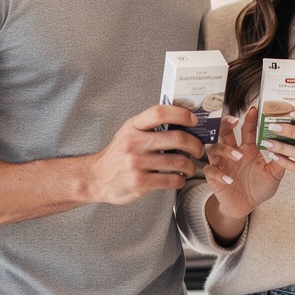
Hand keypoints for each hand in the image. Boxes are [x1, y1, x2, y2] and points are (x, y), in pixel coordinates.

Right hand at [86, 104, 204, 204]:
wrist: (95, 178)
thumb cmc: (117, 155)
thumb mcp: (128, 133)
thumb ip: (149, 127)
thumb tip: (182, 121)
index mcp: (133, 126)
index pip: (159, 112)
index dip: (181, 114)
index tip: (194, 120)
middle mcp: (134, 143)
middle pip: (177, 138)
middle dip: (195, 145)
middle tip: (199, 150)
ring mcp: (136, 163)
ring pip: (178, 162)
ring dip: (190, 166)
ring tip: (190, 168)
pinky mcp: (140, 182)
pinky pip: (171, 180)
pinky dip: (181, 180)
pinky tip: (179, 179)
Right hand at [202, 107, 284, 219]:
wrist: (246, 207)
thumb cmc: (259, 188)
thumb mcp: (274, 175)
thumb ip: (281, 162)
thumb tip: (291, 147)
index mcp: (247, 149)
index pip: (247, 130)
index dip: (249, 120)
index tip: (253, 109)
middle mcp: (232, 153)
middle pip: (224, 133)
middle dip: (226, 124)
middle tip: (234, 120)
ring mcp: (221, 164)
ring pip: (214, 148)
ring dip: (225, 149)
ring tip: (238, 156)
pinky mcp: (214, 177)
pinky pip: (210, 170)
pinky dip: (219, 173)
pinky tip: (229, 179)